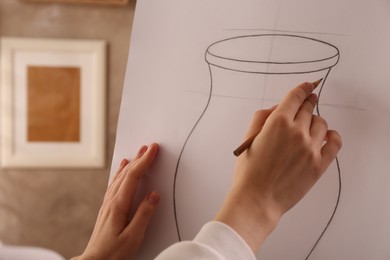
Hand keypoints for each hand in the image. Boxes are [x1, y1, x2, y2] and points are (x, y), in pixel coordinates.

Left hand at [73, 143, 159, 259]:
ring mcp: (108, 204)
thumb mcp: (133, 236)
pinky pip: (115, 184)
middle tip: (150, 146)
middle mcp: (111, 201)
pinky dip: (121, 172)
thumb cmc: (113, 253)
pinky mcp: (108, 208)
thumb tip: (154, 195)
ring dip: (131, 163)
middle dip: (139, 158)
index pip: (133, 176)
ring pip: (120, 177)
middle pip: (126, 173)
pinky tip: (122, 169)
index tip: (153, 149)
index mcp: (119, 205)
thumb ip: (144, 214)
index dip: (144, 161)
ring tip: (138, 153)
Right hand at [215, 82, 341, 251]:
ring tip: (309, 126)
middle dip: (308, 102)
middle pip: (308, 108)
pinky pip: (334, 142)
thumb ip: (262, 118)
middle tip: (309, 101)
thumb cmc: (248, 171)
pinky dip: (332, 135)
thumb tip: (278, 108)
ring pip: (321, 123)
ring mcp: (310, 148)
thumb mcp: (248, 139)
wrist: (257, 199)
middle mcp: (297, 131)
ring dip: (315, 121)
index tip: (308, 85)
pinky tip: (326, 135)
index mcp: (277, 122)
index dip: (303, 88)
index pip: (295, 97)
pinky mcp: (319, 164)